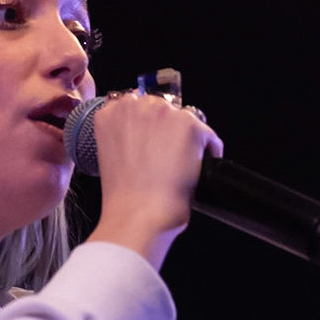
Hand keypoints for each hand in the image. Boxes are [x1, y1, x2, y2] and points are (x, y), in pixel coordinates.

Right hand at [85, 92, 224, 269]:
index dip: (148, 127)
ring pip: (186, 121)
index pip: (137, 106)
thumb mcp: (110, 157)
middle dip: (168, 131)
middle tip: (168, 159)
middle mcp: (136, 105)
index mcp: (110, 113)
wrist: (138, 214)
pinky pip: (209, 137)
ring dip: (187, 140)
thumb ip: (124, 138)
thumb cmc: (123, 197)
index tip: (153, 142)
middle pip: (163, 109)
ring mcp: (164, 113)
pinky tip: (198, 171)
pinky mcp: (190, 125)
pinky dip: (209, 152)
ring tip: (182, 166)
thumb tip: (146, 140)